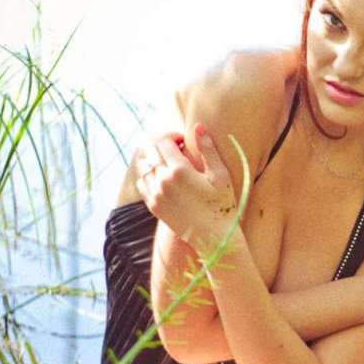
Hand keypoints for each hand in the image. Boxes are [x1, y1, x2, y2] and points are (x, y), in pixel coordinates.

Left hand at [134, 123, 237, 251]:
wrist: (214, 236)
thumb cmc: (221, 204)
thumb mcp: (220, 175)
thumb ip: (208, 149)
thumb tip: (198, 126)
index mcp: (179, 171)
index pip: (164, 141)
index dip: (173, 136)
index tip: (184, 141)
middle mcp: (163, 181)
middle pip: (150, 150)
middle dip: (162, 145)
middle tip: (177, 149)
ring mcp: (155, 194)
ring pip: (143, 165)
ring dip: (153, 158)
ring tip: (169, 162)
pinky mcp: (153, 205)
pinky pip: (141, 182)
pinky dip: (148, 174)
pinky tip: (162, 176)